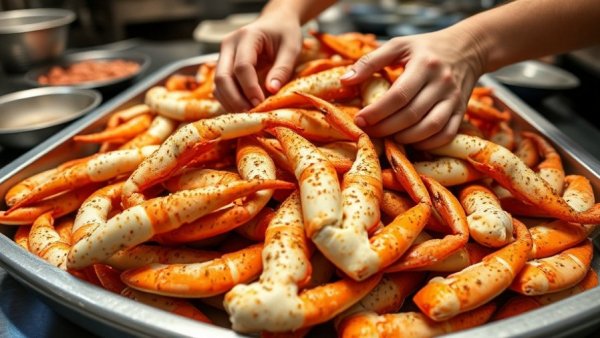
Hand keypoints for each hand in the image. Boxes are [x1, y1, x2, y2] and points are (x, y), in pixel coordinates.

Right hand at [214, 11, 302, 111]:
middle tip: (252, 114)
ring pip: (218, 85)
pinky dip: (229, 100)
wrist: (276, 23)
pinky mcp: (223, 66)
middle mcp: (229, 45)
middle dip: (236, 99)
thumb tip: (271, 91)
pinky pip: (220, 87)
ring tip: (249, 115)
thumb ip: (282, 68)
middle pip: (223, 77)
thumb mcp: (292, 48)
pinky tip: (244, 108)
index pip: (242, 66)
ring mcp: (223, 55)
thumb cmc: (285, 33)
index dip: (250, 88)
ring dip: (231, 103)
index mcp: (247, 36)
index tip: (261, 103)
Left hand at [341, 29, 484, 148]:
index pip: (398, 95)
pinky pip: (446, 135)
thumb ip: (369, 61)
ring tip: (388, 137)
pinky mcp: (461, 111)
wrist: (467, 48)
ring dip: (405, 138)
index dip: (377, 111)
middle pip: (412, 114)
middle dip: (386, 128)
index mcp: (425, 64)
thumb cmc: (425, 48)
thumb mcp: (398, 45)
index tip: (360, 120)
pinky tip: (410, 142)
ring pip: (430, 127)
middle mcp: (442, 83)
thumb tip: (345, 80)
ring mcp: (454, 99)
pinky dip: (427, 144)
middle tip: (369, 131)